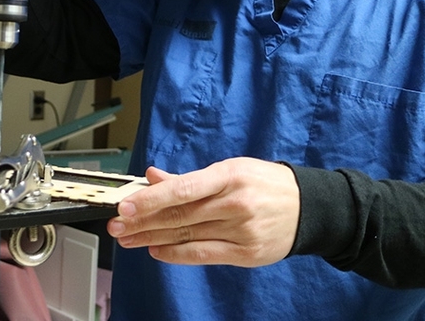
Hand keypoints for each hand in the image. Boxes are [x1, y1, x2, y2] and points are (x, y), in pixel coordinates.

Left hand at [107, 157, 299, 267]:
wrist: (309, 208)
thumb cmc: (263, 183)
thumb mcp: (229, 169)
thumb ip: (189, 178)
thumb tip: (152, 177)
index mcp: (229, 176)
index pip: (182, 189)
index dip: (150, 199)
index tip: (124, 205)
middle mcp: (235, 204)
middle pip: (179, 216)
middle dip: (142, 222)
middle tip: (115, 225)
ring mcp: (241, 231)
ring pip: (187, 236)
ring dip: (151, 238)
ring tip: (127, 239)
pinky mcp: (246, 253)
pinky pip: (203, 255)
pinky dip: (176, 254)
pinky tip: (155, 250)